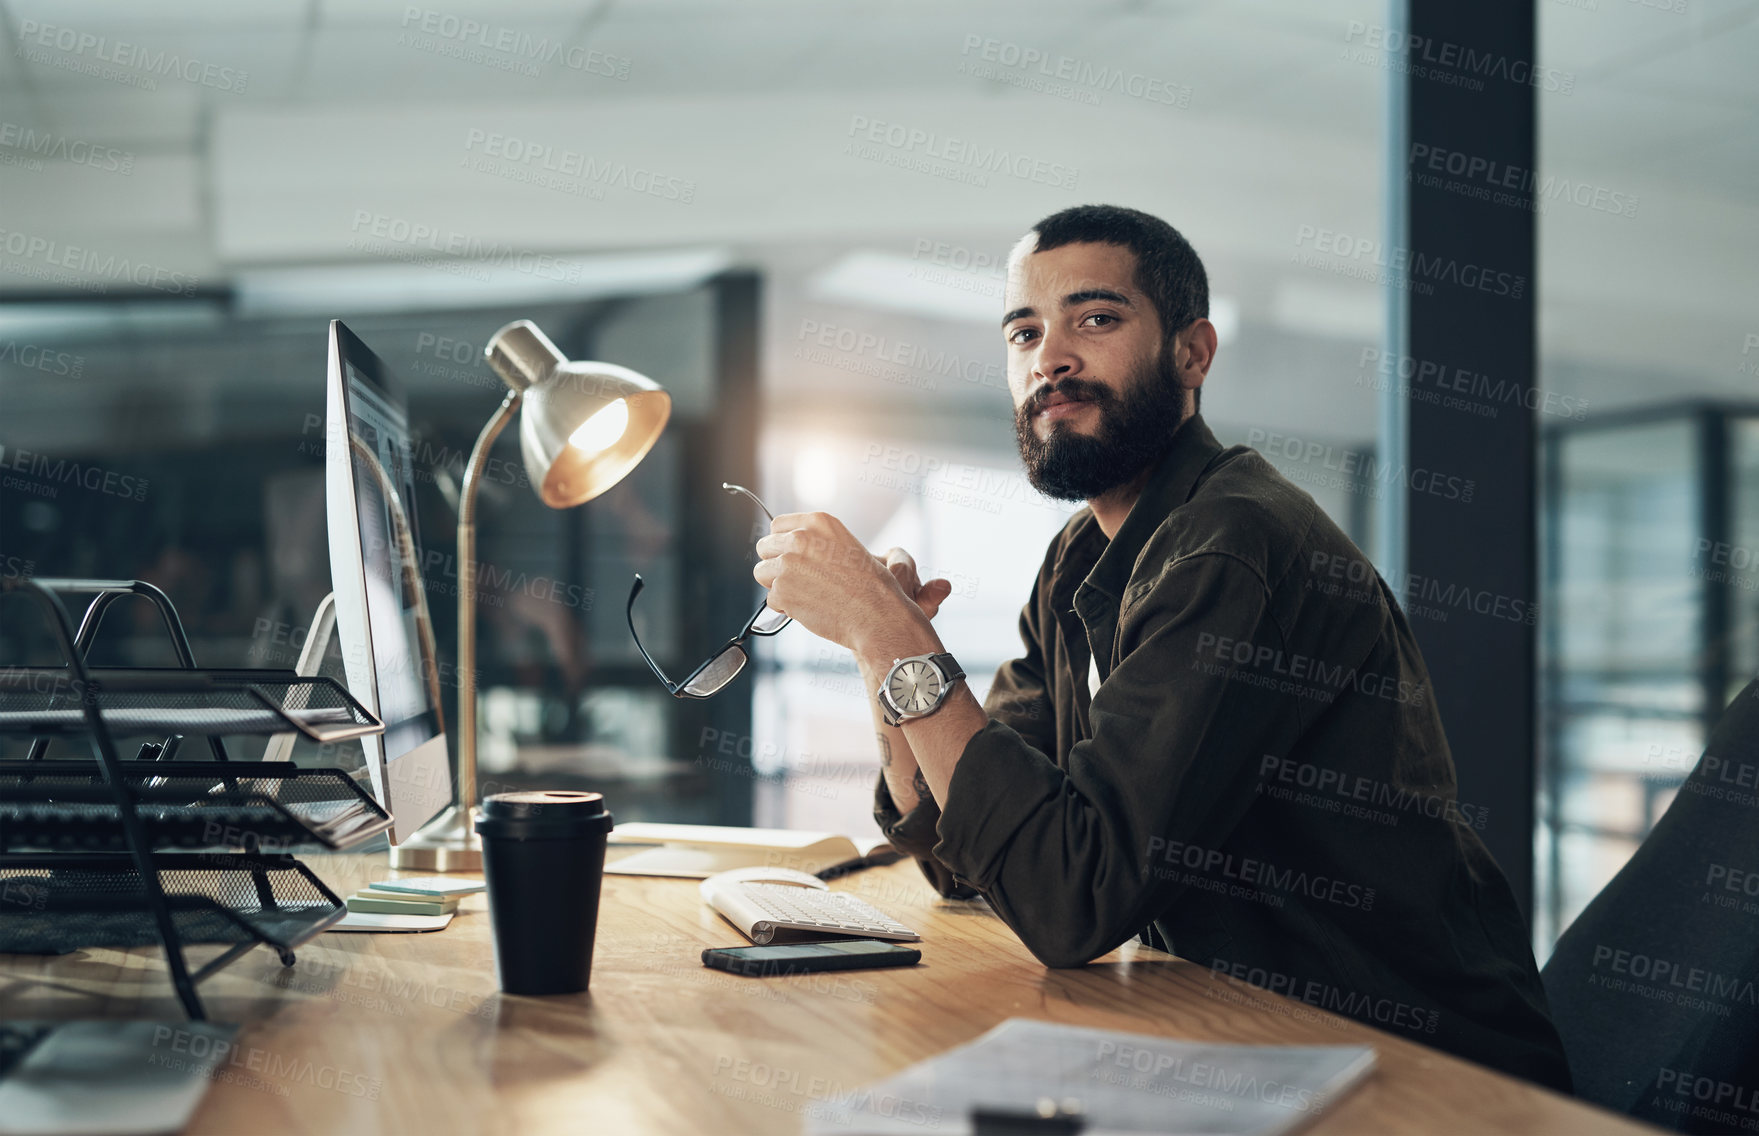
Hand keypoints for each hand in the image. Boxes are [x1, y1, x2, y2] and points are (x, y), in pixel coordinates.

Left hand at [753, 513, 943, 651]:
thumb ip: (817, 542)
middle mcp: (799, 537)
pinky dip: (785, 608)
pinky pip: (771, 600)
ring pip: (762, 573)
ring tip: (804, 595)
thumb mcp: (846, 546)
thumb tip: (790, 549)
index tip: (792, 557)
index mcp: (817, 522)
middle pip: (765, 547)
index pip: (777, 526)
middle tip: (797, 580)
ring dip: (777, 586)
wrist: (877, 615)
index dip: (782, 544)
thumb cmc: (870, 586)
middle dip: (776, 565)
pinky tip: (809, 609)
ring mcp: (788, 564)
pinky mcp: (782, 591)